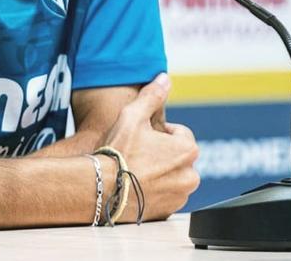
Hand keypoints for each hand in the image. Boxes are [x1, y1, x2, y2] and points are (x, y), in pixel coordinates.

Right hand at [98, 73, 198, 221]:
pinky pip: (165, 195)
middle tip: (137, 155)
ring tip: (135, 171)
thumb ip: (152, 96)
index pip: (179, 134)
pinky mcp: (168, 212)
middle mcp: (190, 175)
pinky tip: (135, 186)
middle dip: (162, 154)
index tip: (141, 139)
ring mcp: (180, 196)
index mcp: (188, 150)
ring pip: (172, 176)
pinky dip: (154, 191)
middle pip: (177, 156)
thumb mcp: (133, 116)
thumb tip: (164, 79)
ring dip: (159, 173)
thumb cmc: (118, 152)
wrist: (101, 189)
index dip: (158, 134)